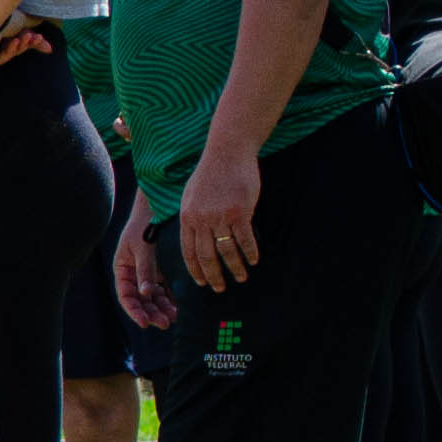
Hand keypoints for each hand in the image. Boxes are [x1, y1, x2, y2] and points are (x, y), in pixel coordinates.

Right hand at [112, 210, 175, 330]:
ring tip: (173, 317)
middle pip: (140, 299)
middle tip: (165, 323)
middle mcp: (132, 273)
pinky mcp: (158, 269)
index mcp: (122, 269)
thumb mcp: (142, 248)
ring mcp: (145, 272)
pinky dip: (169, 298)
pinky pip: (162, 288)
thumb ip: (145, 270)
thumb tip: (146, 293)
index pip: (126, 296)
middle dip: (151, 312)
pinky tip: (177, 306)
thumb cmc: (144, 225)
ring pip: (152, 296)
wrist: (155, 208)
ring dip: (161, 307)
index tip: (145, 323)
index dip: (134, 311)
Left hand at [176, 138, 263, 293]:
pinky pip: (245, 239)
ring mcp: (220, 216)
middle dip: (213, 275)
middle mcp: (201, 220)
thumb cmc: (210, 174)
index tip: (201, 282)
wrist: (227, 152)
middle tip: (220, 288)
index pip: (188, 251)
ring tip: (241, 277)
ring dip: (235, 267)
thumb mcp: (191, 196)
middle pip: (206, 256)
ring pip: (226, 250)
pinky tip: (254, 260)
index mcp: (187, 218)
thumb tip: (194, 236)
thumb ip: (192, 217)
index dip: (195, 269)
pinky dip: (250, 252)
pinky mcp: (240, 212)